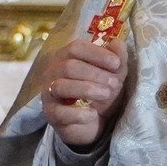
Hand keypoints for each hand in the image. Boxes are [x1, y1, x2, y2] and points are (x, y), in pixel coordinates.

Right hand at [40, 37, 128, 151]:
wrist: (91, 123)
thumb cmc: (98, 93)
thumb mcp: (113, 75)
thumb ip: (117, 58)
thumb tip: (117, 42)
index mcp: (66, 58)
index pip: (75, 48)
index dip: (97, 54)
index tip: (115, 63)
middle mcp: (52, 73)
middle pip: (69, 66)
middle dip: (95, 74)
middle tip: (114, 83)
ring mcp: (49, 94)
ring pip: (61, 86)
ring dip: (88, 89)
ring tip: (106, 94)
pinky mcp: (51, 115)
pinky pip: (61, 112)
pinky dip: (79, 114)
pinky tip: (93, 114)